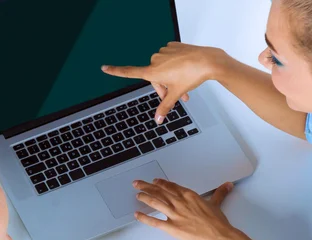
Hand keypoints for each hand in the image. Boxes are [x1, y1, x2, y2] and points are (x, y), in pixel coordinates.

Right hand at [102, 43, 225, 121]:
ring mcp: (164, 52)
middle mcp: (155, 60)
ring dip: (170, 79)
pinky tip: (185, 71)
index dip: (116, 71)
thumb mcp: (176, 95)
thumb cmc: (191, 76)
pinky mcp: (172, 46)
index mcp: (153, 72)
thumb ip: (165, 107)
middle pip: (154, 78)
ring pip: (163, 69)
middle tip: (178, 97)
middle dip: (164, 88)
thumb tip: (157, 121)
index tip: (104, 67)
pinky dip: (175, 67)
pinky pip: (170, 59)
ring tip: (185, 89)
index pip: (130, 72)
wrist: (207, 61)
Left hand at [133, 178, 254, 239]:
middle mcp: (179, 203)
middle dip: (146, 186)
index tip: (154, 181)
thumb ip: (219, 193)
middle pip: (160, 192)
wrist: (219, 237)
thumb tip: (227, 185)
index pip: (171, 186)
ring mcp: (175, 215)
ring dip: (145, 198)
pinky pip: (155, 222)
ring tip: (137, 195)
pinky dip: (145, 218)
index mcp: (189, 195)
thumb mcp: (216, 204)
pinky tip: (137, 215)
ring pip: (156, 203)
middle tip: (137, 183)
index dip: (161, 183)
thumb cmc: (218, 222)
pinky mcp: (172, 228)